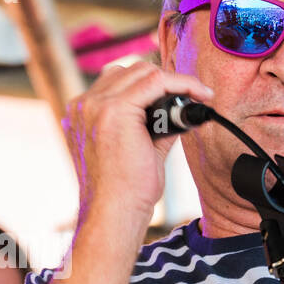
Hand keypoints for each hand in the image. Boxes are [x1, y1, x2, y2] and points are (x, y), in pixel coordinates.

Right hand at [62, 58, 213, 234]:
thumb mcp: (140, 150)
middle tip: (196, 95)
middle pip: (130, 70)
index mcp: (83, 114)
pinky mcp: (114, 110)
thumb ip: (154, 126)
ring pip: (143, 72)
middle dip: (165, 80)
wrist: (115, 213)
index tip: (180, 94)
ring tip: (199, 95)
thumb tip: (181, 111)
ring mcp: (95, 105)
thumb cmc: (127, 191)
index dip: (152, 84)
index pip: (118, 81)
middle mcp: (83, 105)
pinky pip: (155, 82)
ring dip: (175, 81)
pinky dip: (181, 84)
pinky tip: (199, 94)